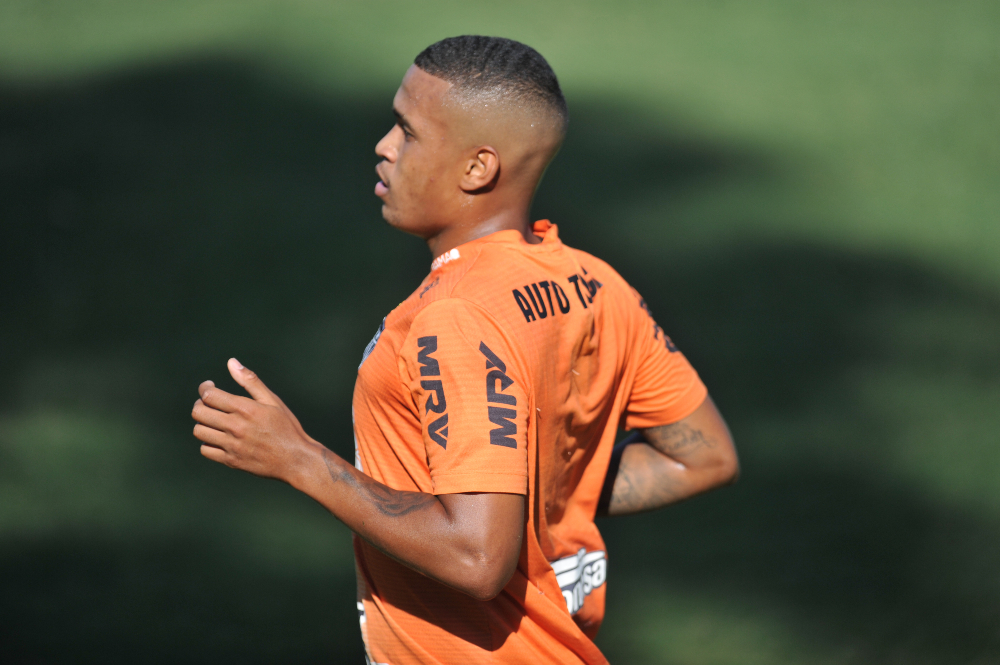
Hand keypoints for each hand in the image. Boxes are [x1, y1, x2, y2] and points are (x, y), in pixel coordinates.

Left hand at [192, 358, 316, 483]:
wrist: (295, 459)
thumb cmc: (286, 427)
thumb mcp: (272, 401)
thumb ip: (250, 381)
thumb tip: (231, 362)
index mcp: (245, 409)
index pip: (209, 395)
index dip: (204, 388)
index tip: (209, 386)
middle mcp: (236, 427)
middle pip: (199, 413)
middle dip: (200, 404)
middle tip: (209, 403)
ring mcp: (232, 445)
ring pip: (199, 431)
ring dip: (203, 423)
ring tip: (213, 420)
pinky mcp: (231, 461)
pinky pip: (205, 450)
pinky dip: (207, 442)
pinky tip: (218, 437)